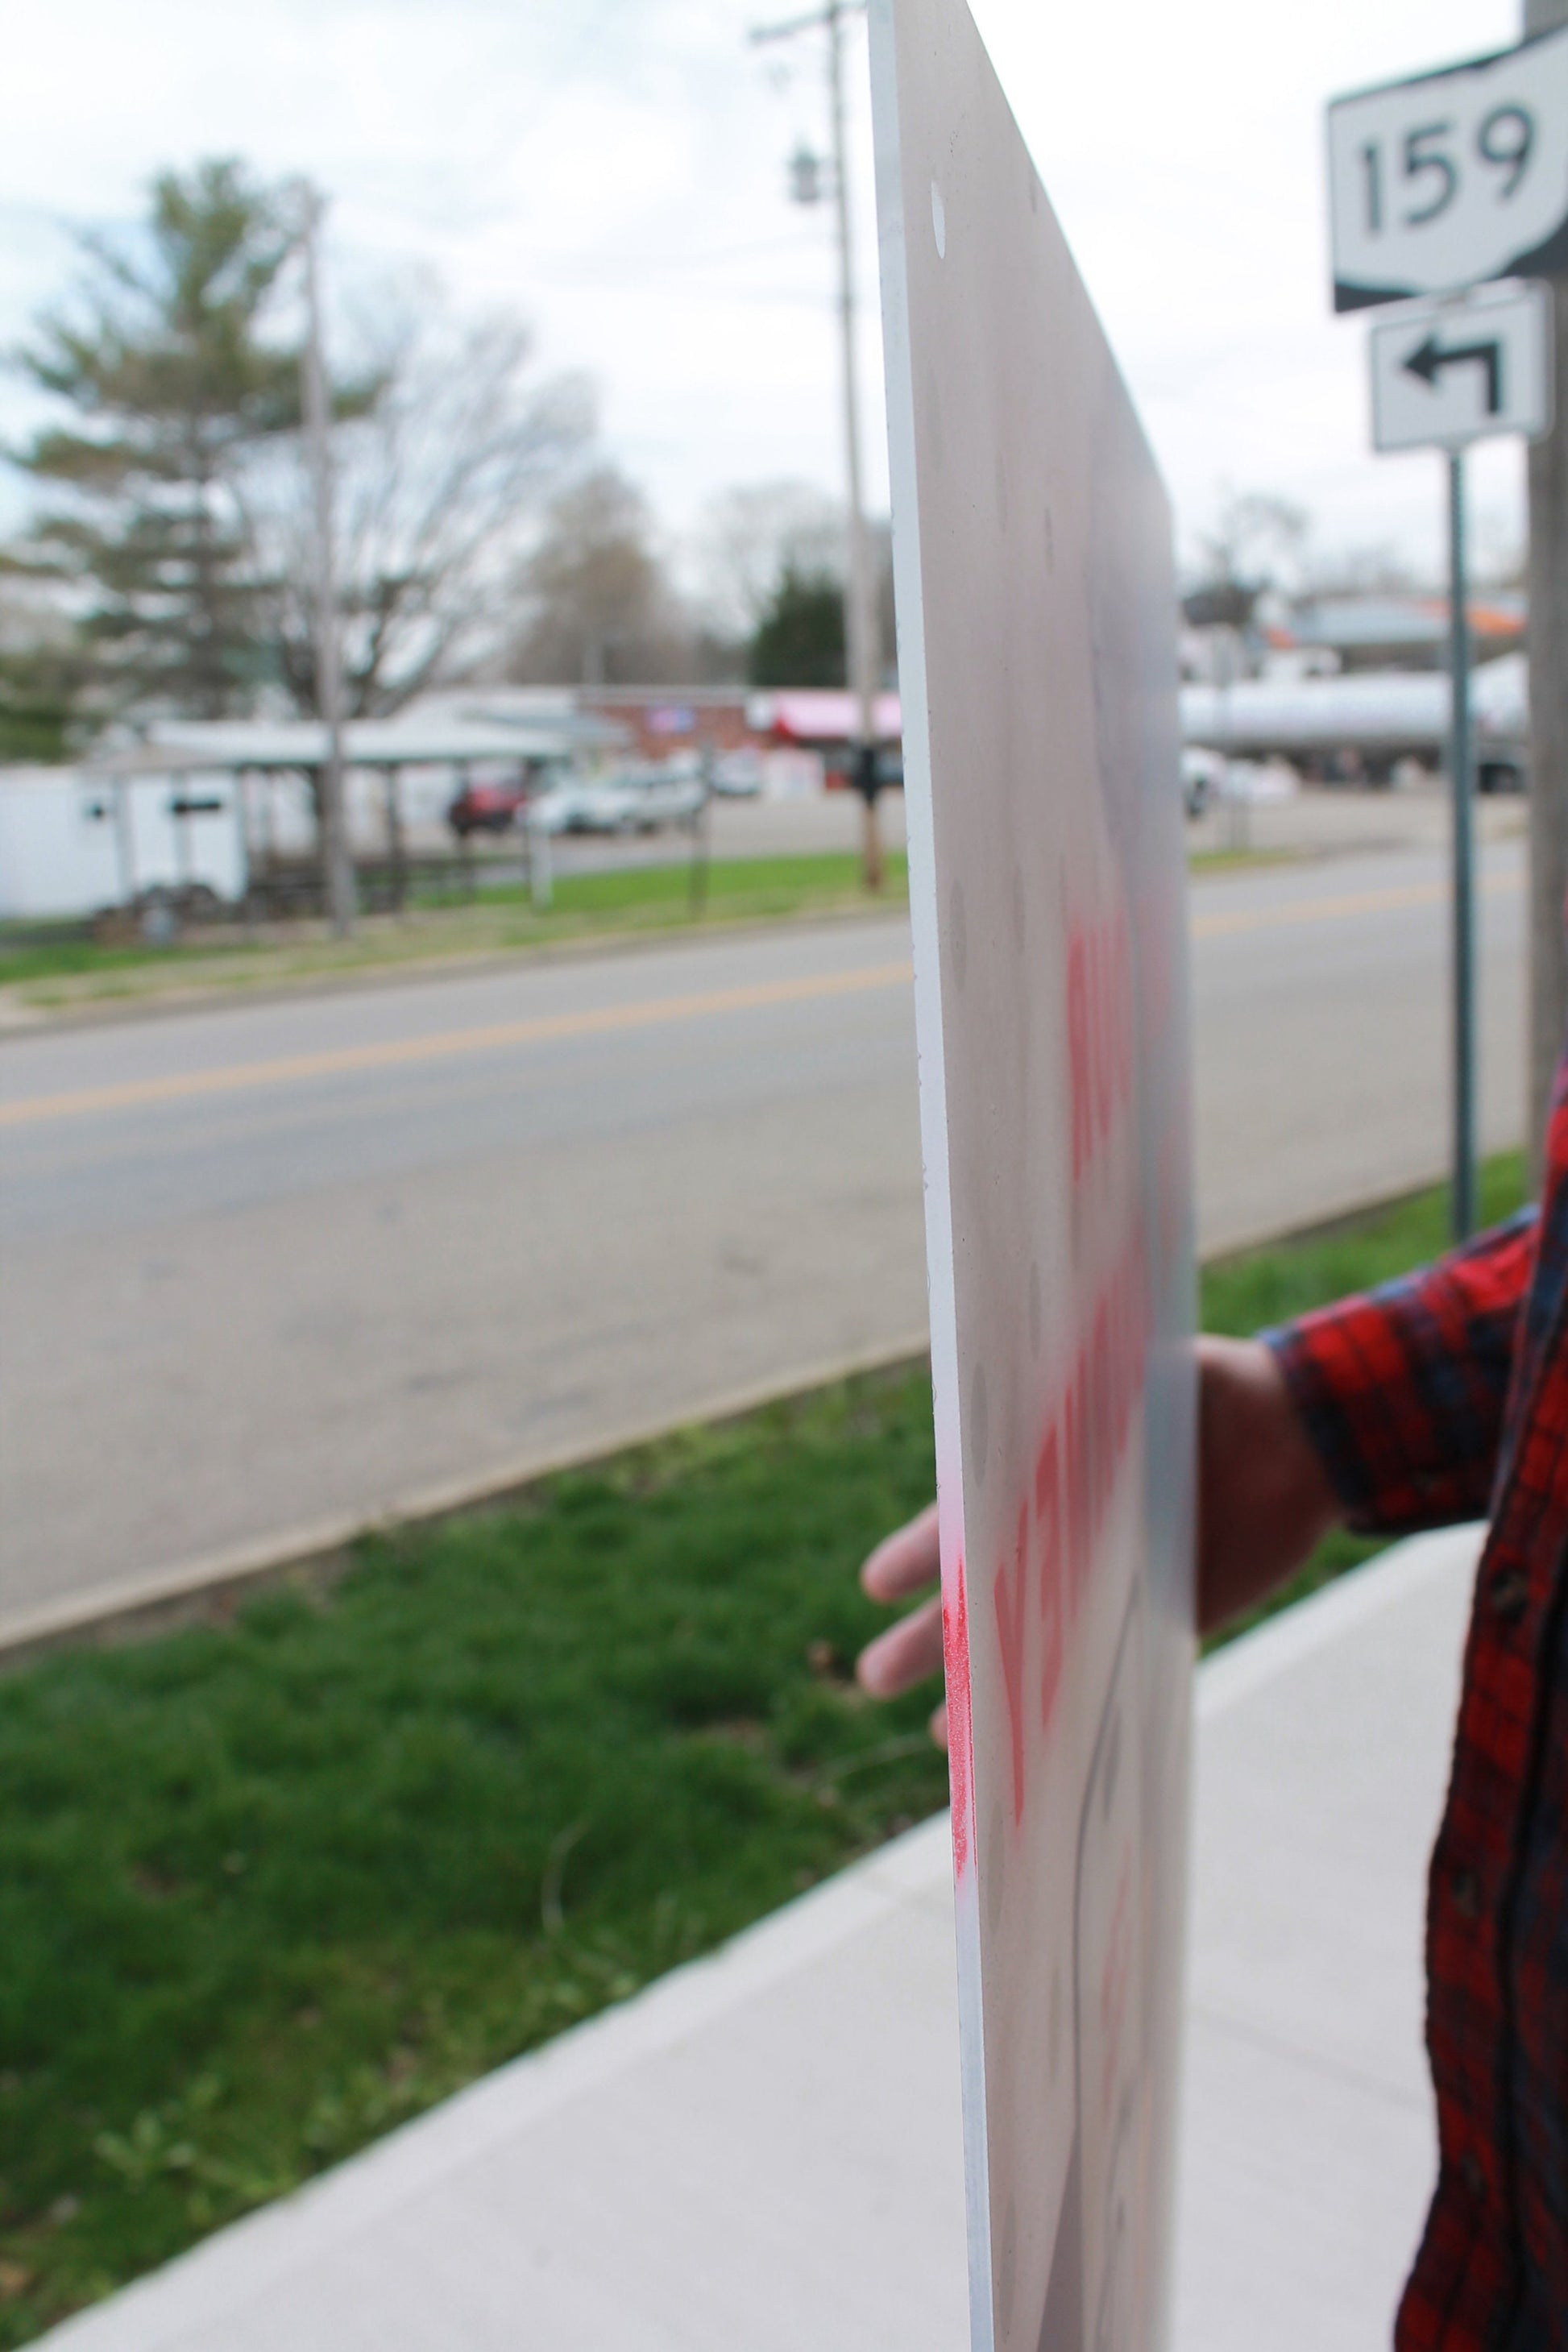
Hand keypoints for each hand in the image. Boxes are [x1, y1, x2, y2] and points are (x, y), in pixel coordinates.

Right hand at [854, 1337, 1341, 1745]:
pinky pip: (1104, 1671)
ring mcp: (1109, 1579)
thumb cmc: (1205, 1392)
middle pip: (983, 1591)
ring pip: (1032, 1643)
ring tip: (939, 1736)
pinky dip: (1066, 1708)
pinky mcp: (1163, 1618)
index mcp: (1046, 1468)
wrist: (1300, 1437)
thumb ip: (1082, 1406)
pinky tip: (1031, 1748)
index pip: (968, 1515)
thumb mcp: (1134, 1380)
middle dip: (929, 1636)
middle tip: (873, 1678)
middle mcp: (1065, 1529)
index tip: (879, 1584)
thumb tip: (1022, 1412)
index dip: (924, 1550)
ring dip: (986, 1688)